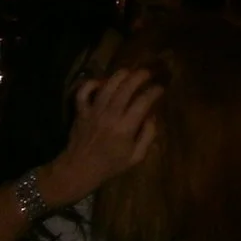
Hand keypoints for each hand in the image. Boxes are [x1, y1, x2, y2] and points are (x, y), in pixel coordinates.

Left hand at [57, 66, 160, 196]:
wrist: (79, 169)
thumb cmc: (110, 165)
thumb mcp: (136, 157)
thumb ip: (148, 136)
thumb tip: (151, 116)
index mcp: (125, 128)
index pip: (143, 102)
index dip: (154, 92)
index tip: (160, 88)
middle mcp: (110, 116)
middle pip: (126, 88)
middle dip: (139, 76)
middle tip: (148, 73)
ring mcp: (93, 112)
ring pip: (107, 86)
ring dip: (119, 75)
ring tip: (129, 71)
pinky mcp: (81, 111)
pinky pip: (83, 92)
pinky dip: (91, 84)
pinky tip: (101, 82)